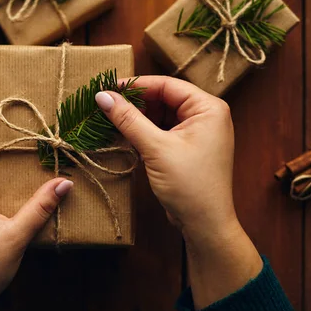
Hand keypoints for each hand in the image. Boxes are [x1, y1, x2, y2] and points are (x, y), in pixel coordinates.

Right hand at [95, 76, 261, 308]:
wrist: (206, 225)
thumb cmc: (190, 185)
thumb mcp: (156, 148)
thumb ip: (128, 119)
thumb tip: (102, 96)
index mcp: (208, 108)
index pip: (167, 85)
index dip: (136, 85)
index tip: (107, 87)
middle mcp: (206, 116)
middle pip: (163, 98)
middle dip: (135, 102)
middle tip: (106, 105)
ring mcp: (197, 132)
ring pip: (161, 115)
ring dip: (137, 118)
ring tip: (111, 119)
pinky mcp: (187, 148)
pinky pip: (162, 131)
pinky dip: (144, 132)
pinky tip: (124, 135)